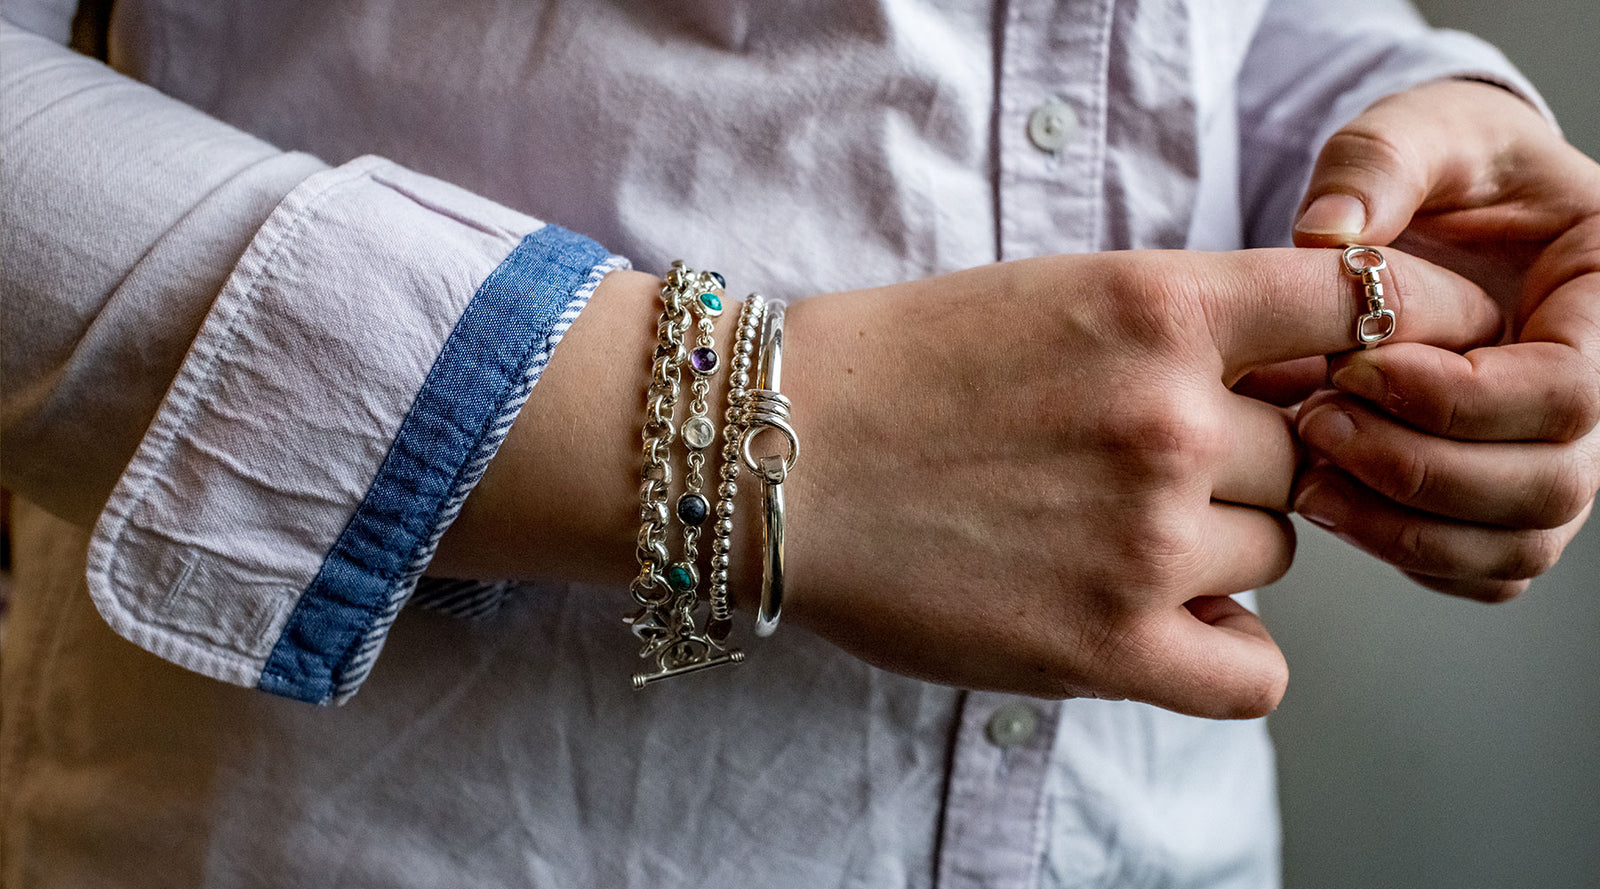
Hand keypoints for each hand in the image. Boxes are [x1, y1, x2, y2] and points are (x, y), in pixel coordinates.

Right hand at [777, 248, 1496, 716]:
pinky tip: (1164, 626)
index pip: (1360, 306)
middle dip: (1237, 467)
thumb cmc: (904, 368)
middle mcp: (1169, 419)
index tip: (1384, 369)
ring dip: (1208, 550)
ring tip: (1093, 535)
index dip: (1397, 336)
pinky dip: (1226, 652)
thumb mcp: (1057, 296)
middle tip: (1129, 469)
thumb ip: (1186, 332)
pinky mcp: (1108, 644)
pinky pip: (1256, 673)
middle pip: (1301, 458)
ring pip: (1269, 554)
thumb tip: (1299, 392)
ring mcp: (1144, 537)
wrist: (777, 454)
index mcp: (1159, 308)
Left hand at [1291, 80, 1599, 600]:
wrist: (1435, 211)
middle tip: (1312, 422)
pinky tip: (1324, 498)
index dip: (1456, 400)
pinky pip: (1480, 568)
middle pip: (1550, 485)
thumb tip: (1326, 235)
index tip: (1352, 368)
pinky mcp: (1505, 498)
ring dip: (1401, 526)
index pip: (1569, 394)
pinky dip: (1403, 550)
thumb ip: (1379, 163)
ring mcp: (1559, 454)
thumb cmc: (1441, 166)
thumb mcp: (1417, 131)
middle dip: (1418, 469)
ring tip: (1303, 472)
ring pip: (1516, 545)